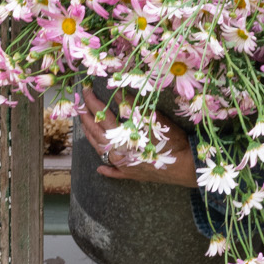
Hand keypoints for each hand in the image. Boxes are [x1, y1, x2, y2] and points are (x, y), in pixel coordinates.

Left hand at [76, 87, 196, 186]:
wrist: (185, 166)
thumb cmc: (170, 140)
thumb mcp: (152, 118)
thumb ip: (131, 105)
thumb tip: (115, 93)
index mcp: (120, 136)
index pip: (101, 115)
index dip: (92, 101)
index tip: (85, 90)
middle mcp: (116, 152)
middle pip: (95, 133)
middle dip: (85, 117)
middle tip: (78, 106)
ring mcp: (122, 165)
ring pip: (100, 150)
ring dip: (90, 137)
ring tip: (84, 127)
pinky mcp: (130, 174)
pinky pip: (114, 172)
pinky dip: (106, 169)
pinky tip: (100, 168)